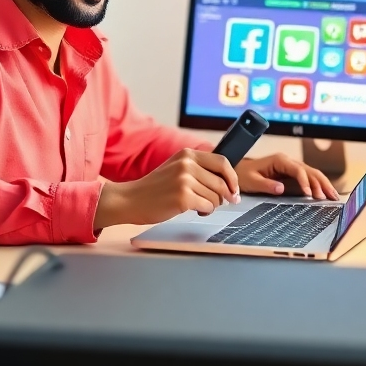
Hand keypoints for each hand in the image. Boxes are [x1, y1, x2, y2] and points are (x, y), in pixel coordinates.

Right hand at [94, 149, 240, 227]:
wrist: (130, 200)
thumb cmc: (154, 188)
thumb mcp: (176, 168)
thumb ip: (198, 169)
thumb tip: (227, 182)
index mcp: (187, 154)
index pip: (222, 162)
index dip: (232, 177)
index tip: (234, 188)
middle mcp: (187, 163)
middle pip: (222, 181)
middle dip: (225, 196)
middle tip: (224, 202)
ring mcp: (184, 180)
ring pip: (216, 196)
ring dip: (212, 205)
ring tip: (198, 205)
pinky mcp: (183, 197)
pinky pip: (207, 206)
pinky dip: (204, 211)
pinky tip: (194, 210)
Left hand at [235, 154, 338, 200]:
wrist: (238, 170)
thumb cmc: (243, 175)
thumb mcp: (251, 181)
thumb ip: (266, 185)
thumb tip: (281, 188)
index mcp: (279, 160)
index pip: (298, 170)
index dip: (305, 182)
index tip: (309, 194)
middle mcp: (288, 162)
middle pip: (310, 171)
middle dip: (322, 183)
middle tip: (330, 197)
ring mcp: (291, 167)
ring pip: (312, 174)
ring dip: (324, 184)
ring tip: (334, 197)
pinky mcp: (292, 174)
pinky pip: (308, 178)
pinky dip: (318, 185)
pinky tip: (326, 194)